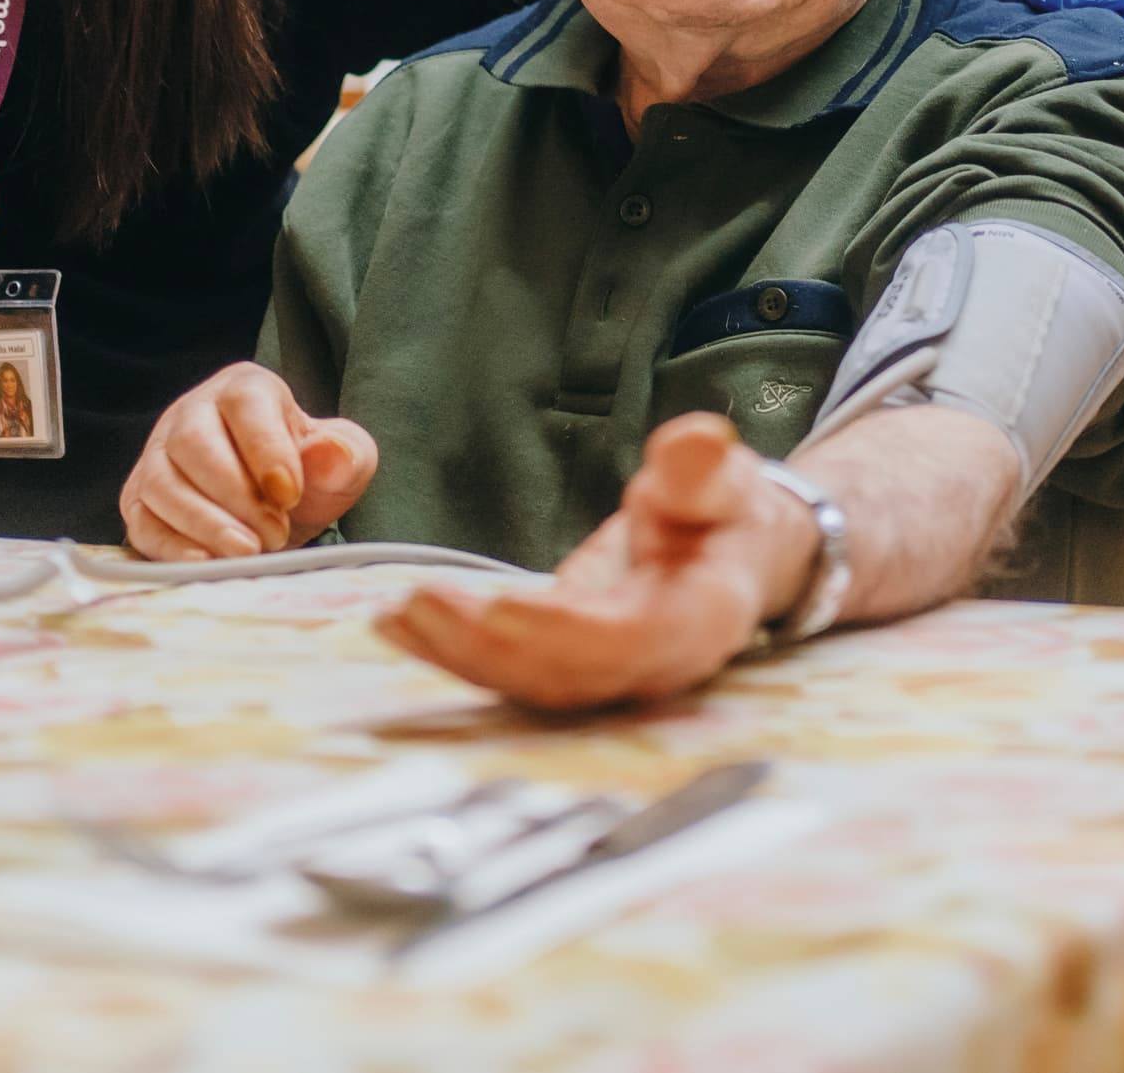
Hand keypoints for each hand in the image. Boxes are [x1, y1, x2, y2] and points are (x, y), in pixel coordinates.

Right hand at [121, 361, 378, 558]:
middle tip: (274, 534)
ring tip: (249, 552)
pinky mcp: (139, 501)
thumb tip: (330, 454)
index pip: (244, 402)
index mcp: (244, 389)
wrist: (278, 508)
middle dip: (236, 496)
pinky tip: (207, 565)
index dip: (266, 449)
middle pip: (193, 442)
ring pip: (162, 484)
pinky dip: (172, 548)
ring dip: (206, 524)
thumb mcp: (342, 461)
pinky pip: (142, 523)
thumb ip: (345, 455)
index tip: (290, 495)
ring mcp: (157, 457)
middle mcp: (190, 414)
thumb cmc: (307, 474)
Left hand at [375, 414, 815, 710]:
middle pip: (566, 674)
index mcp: (700, 618)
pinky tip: (398, 625)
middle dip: (488, 648)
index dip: (567, 634)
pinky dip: (452, 651)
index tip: (501, 607)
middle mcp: (652, 664)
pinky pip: (509, 669)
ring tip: (396, 616)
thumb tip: (698, 441)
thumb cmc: (722, 514)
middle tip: (418, 603)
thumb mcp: (720, 481)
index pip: (632, 641)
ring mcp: (607, 675)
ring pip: (528, 682)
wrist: (728, 555)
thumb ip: (702, 470)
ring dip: (458, 654)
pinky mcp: (567, 666)